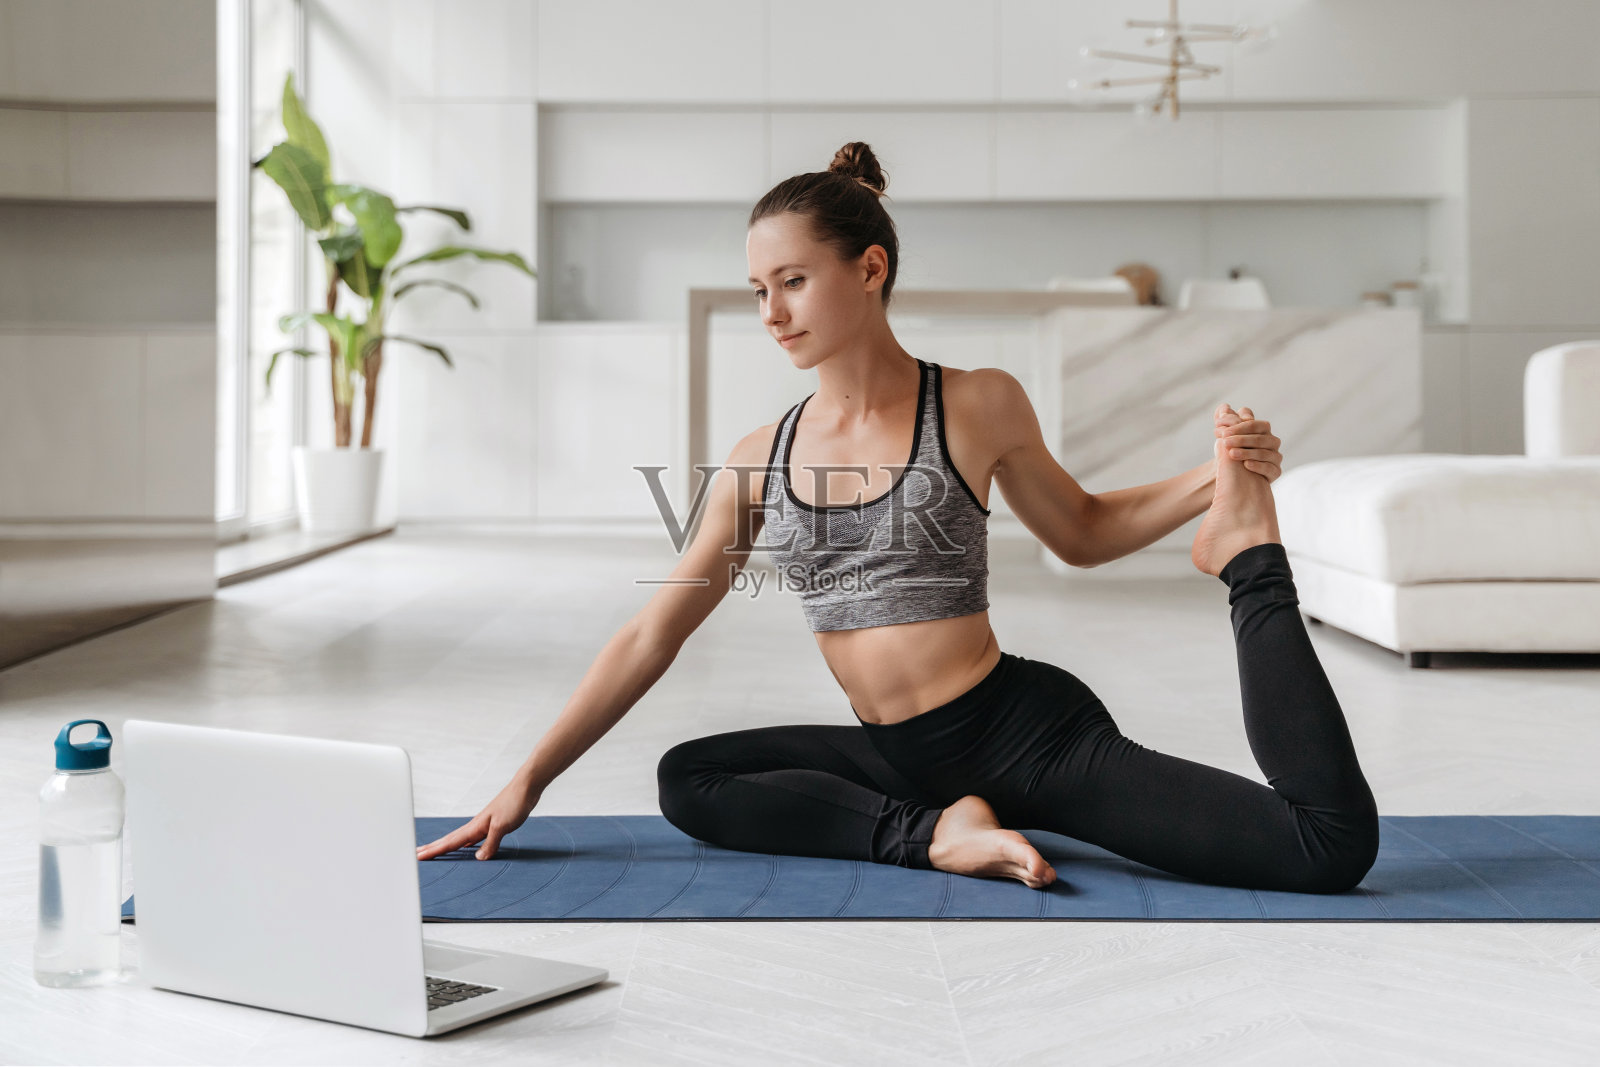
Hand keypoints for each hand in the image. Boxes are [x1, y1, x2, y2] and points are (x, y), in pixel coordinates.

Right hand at [415, 774, 543, 861]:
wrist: (526, 788)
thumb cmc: (514, 803)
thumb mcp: (502, 826)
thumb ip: (490, 843)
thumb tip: (478, 859)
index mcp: (475, 827)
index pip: (451, 842)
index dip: (434, 850)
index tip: (418, 856)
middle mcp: (476, 826)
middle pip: (450, 840)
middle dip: (433, 847)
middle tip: (416, 854)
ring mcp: (483, 825)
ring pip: (460, 839)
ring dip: (446, 846)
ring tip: (434, 851)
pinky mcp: (493, 825)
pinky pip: (474, 839)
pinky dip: (466, 845)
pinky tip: (467, 848)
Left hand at [1213, 403, 1282, 482]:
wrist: (1237, 474)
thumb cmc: (1234, 448)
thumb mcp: (1228, 435)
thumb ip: (1226, 420)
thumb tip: (1224, 406)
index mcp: (1263, 429)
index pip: (1253, 424)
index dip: (1238, 427)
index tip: (1222, 432)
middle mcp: (1272, 441)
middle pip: (1259, 438)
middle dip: (1240, 440)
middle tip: (1224, 443)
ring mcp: (1276, 456)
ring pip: (1264, 453)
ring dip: (1247, 452)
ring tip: (1231, 454)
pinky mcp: (1276, 471)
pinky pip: (1270, 468)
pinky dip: (1258, 466)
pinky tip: (1246, 465)